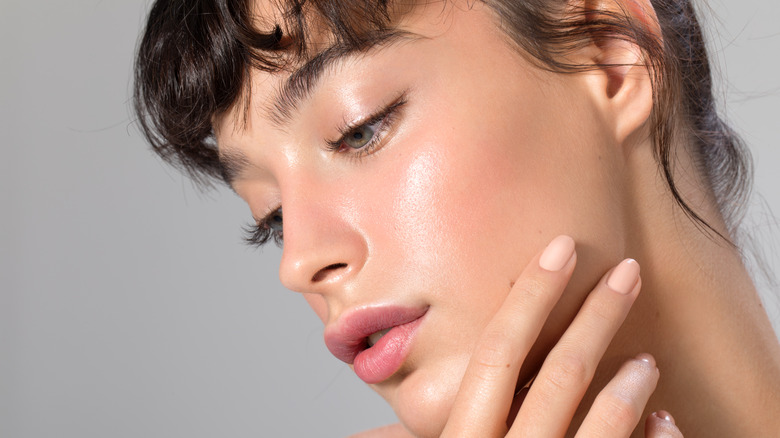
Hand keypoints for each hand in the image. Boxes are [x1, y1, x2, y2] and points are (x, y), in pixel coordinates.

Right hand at [438, 235, 682, 436]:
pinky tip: (664, 420)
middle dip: (597, 316)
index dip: (530, 296)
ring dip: (632, 383)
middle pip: (561, 375)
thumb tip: (386, 395)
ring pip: (606, 423)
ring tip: (647, 360)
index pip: (497, 352)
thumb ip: (418, 427)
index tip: (561, 249)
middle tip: (628, 272)